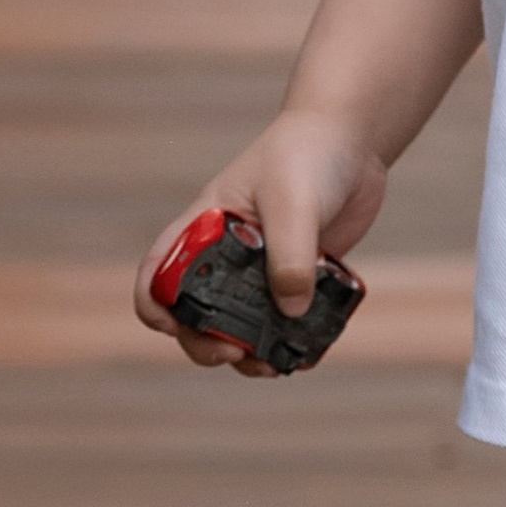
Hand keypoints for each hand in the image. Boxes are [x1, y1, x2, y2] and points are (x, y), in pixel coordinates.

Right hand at [134, 109, 387, 377]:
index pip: (157, 273)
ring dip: (253, 352)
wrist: (351, 140)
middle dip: (207, 342)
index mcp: (203, 228)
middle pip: (197, 314)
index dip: (154, 305)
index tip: (174, 326)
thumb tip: (291, 312)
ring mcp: (262, 269)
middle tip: (236, 352)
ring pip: (243, 325)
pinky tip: (310, 352)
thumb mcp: (293, 201)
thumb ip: (289, 255)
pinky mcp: (299, 277)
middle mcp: (225, 254)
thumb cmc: (307, 156)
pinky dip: (294, 341)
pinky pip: (288, 321)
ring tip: (278, 365)